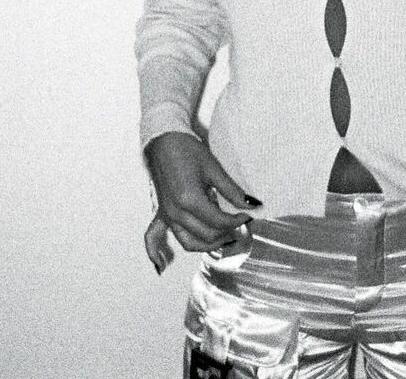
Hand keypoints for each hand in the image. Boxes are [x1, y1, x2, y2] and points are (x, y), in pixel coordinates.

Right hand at [144, 131, 261, 262]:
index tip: (248, 215)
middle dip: (227, 232)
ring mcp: (167, 215)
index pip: (219, 222)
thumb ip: (232, 190)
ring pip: (188, 242)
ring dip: (207, 244)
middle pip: (206, 235)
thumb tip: (251, 204)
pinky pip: (154, 237)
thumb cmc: (187, 150)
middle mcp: (176, 212)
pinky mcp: (161, 212)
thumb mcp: (213, 168)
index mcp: (189, 200)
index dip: (237, 220)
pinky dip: (155, 252)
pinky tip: (160, 265)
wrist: (164, 140)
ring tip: (224, 236)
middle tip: (240, 223)